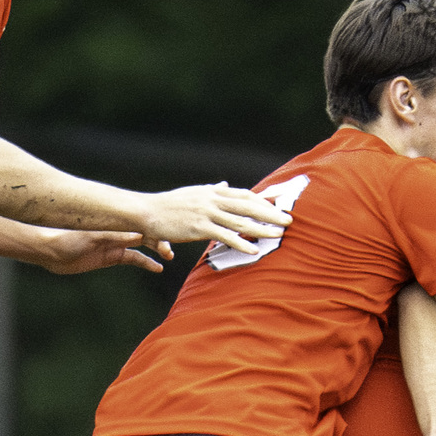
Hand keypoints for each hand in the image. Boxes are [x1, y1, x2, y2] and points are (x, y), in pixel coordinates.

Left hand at [44, 231, 169, 275]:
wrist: (50, 252)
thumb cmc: (67, 238)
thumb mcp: (92, 237)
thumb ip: (115, 236)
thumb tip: (139, 236)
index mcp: (114, 222)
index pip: (140, 223)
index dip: (155, 227)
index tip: (169, 234)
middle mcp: (117, 230)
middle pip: (145, 233)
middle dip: (159, 240)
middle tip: (170, 251)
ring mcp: (115, 243)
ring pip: (142, 246)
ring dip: (155, 250)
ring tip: (168, 257)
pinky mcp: (111, 256)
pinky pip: (133, 259)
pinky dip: (145, 263)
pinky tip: (157, 268)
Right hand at [138, 183, 291, 254]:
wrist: (147, 211)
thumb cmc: (169, 205)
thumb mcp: (193, 193)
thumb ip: (212, 191)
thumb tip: (224, 184)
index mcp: (213, 192)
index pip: (244, 195)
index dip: (263, 201)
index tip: (279, 205)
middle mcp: (213, 199)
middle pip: (248, 206)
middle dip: (270, 213)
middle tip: (288, 220)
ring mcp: (207, 213)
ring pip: (240, 221)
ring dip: (262, 229)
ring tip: (278, 235)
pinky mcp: (199, 227)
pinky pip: (224, 236)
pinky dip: (241, 243)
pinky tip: (253, 250)